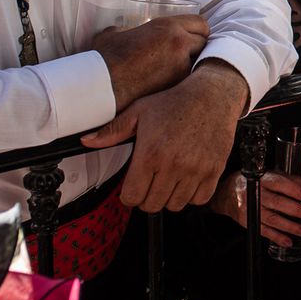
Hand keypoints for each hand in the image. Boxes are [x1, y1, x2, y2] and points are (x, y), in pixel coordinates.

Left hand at [81, 60, 249, 211]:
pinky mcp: (214, 170)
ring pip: (175, 205)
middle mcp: (173, 165)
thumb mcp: (140, 111)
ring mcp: (196, 169)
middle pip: (152, 205)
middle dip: (148, 196)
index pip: (131, 197)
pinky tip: (188, 179)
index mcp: (151, 153)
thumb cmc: (175, 102)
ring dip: (170, 197)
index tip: (135, 184)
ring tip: (170, 179)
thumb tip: (86, 141)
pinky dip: (193, 194)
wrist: (213, 94)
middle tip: (152, 181)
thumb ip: (112, 130)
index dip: (130, 194)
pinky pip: (200, 199)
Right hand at [92, 14, 208, 108]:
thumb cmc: (105, 59)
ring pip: (199, 62)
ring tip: (179, 70)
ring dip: (192, 64)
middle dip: (198, 48)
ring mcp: (181, 64)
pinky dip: (183, 80)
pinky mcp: (177, 84)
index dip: (198, 30)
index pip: (200, 23)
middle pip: (204, 42)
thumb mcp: (113, 35)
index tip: (194, 36)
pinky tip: (173, 84)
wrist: (102, 85)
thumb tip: (120, 31)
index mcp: (167, 26)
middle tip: (188, 54)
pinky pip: (188, 79)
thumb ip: (123, 30)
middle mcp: (179, 42)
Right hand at [207, 169, 300, 247]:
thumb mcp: (270, 175)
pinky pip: (264, 231)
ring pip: (271, 219)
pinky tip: (288, 241)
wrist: (226, 194)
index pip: (278, 183)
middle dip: (295, 210)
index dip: (292, 189)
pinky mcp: (249, 222)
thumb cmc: (252, 182)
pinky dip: (277, 237)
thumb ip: (290, 180)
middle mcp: (255, 194)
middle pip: (276, 202)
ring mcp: (250, 209)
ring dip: (289, 226)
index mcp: (262, 179)